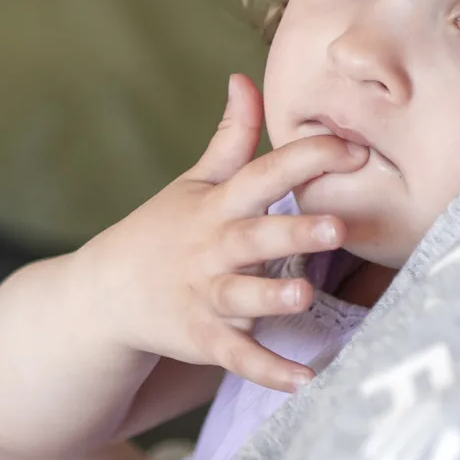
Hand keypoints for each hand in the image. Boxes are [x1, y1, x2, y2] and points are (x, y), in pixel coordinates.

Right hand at [72, 74, 364, 392]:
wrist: (106, 294)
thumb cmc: (163, 231)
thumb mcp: (195, 182)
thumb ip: (230, 137)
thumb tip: (245, 79)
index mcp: (218, 205)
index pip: (264, 173)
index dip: (306, 159)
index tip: (354, 148)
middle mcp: (213, 248)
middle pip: (256, 236)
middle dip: (294, 232)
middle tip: (337, 226)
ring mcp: (205, 294)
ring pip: (241, 297)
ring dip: (271, 299)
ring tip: (303, 297)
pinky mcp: (202, 337)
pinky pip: (238, 357)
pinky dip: (269, 371)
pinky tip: (306, 381)